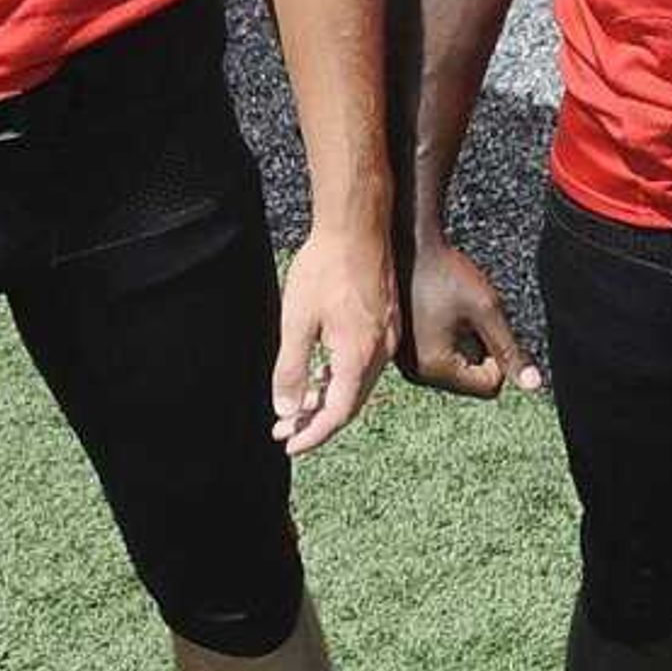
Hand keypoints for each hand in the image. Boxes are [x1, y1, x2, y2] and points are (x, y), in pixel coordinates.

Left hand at [273, 216, 395, 456]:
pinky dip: (341, 377)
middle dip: (316, 421)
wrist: (357, 226)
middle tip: (284, 429)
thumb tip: (287, 410)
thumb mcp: (297, 321)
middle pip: (351, 402)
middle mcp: (380, 351)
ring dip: (328, 399)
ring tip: (297, 407)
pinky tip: (320, 375)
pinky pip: (365, 364)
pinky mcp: (386, 323)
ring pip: (358, 384)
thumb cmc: (325, 267)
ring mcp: (387, 337)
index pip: (338, 412)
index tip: (289, 445)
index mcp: (359, 355)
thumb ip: (291, 369)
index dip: (313, 434)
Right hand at [397, 235, 542, 398]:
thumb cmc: (444, 272)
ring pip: (457, 368)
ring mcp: (407, 363)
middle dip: (479, 350)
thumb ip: (510, 349)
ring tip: (452, 312)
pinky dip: (448, 339)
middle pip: (471, 379)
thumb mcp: (486, 309)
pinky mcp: (404, 351)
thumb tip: (534, 385)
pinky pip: (439, 357)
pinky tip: (440, 313)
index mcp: (435, 368)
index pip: (488, 387)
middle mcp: (417, 373)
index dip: (499, 357)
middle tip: (468, 316)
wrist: (406, 245)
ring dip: (464, 344)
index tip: (488, 325)